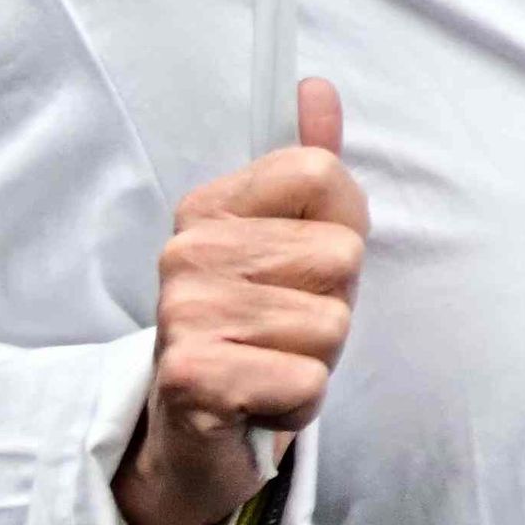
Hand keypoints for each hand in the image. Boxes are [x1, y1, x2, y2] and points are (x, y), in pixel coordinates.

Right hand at [118, 77, 363, 524]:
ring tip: (269, 365)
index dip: (338, 228)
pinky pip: (309, 381)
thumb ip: (310, 168)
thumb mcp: (293, 245)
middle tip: (283, 332)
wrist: (192, 436)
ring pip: (332, 323)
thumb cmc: (260, 332)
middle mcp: (187, 253)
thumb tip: (315, 87)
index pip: (322, 172)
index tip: (301, 266)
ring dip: (315, 359)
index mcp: (210, 208)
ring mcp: (185, 314)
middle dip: (332, 305)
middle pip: (340, 254)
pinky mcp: (194, 379)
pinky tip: (258, 402)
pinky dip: (298, 403)